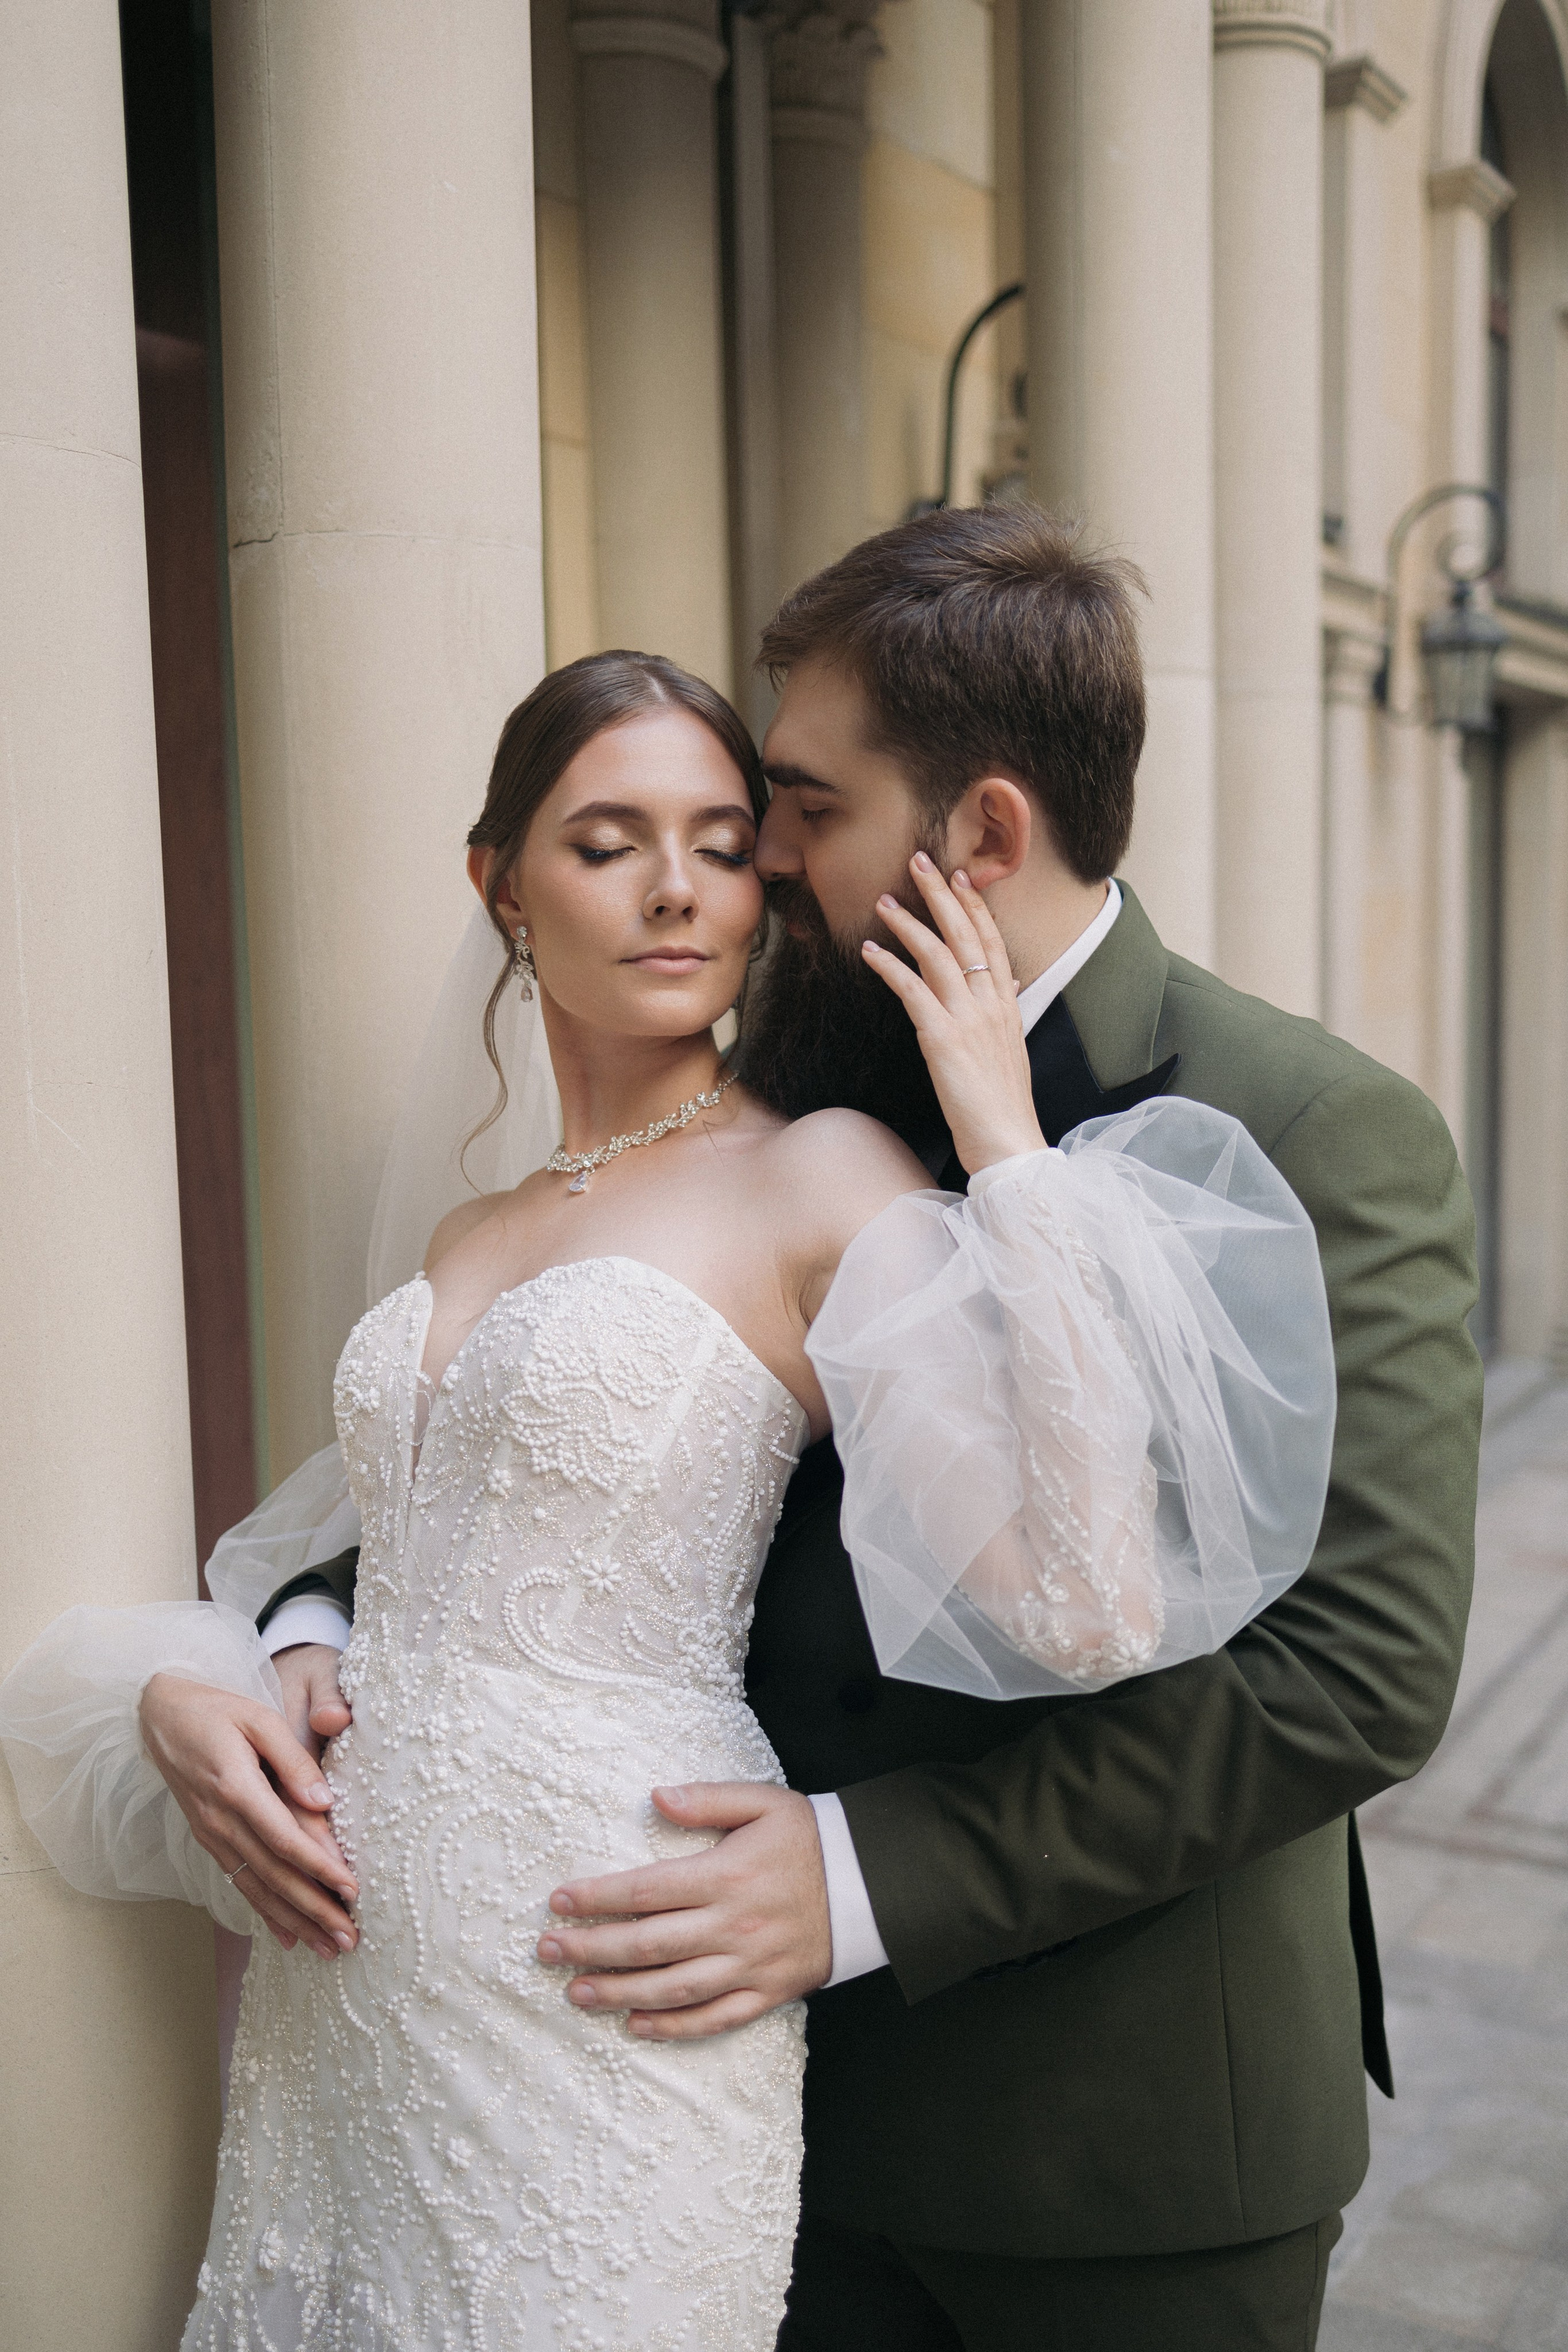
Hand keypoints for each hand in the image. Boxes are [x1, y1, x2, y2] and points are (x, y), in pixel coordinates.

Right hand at [138, 1650, 358, 1959]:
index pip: (285, 1838)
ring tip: (327, 1949)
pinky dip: (265, 1912)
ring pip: (257, 1888)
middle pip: (274, 1874)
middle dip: (314, 1910)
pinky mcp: (209, 1840)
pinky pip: (239, 1882)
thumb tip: (324, 1802)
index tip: (352, 1890)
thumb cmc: (217, 1710)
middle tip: (349, 1938)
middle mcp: (221, 1821)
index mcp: (236, 1788)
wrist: (161, 1716)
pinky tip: (288, 1936)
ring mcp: (211, 1835)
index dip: (320, 1867)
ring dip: (294, 1921)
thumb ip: (293, 1760)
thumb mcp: (259, 1718)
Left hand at [535, 1783, 831, 2037]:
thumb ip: (708, 1798)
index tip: (559, 1901)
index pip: (646, 1890)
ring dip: (620, 1993)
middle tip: (547, 1952)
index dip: (598, 1898)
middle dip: (591, 1949)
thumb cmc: (809, 1838)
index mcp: (726, 1875)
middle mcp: (733, 1925)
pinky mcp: (768, 1992)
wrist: (871, 1884)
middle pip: (648, 1943)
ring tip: (577, 1994)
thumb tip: (655, 1796)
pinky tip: (638, 2026)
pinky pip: (715, 2017)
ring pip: (674, 1987)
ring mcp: (750, 1964)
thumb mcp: (763, 1802)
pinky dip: (675, 2027)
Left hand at [862, 854, 1044, 1175]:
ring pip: (937, 954)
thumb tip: (1000, 993)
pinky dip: (889, 966)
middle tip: (918, 860)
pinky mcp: (943, 1038)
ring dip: (908, 922)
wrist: (1008, 1144)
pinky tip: (868, 951)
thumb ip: (1000, 1018)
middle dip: (941, 894)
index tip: (961, 876)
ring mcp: (969, 1018)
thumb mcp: (1008, 1054)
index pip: (993, 942)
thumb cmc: (1002, 1108)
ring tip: (883, 900)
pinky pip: (912, 989)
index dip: (975, 906)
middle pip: (965, 934)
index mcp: (1007, 1006)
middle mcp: (992, 1004)